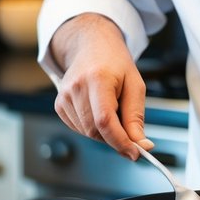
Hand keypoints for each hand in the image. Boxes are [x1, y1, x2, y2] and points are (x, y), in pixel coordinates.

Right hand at [51, 13, 152, 159]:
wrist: (92, 46)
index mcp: (97, 79)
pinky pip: (79, 128)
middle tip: (127, 124)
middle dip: (115, 136)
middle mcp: (76, 87)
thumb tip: (140, 145)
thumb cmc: (116, 63)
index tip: (135, 153)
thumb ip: (136, 117)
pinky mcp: (59, 104)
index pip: (105, 121)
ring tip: (111, 106)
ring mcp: (64, 96)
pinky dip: (92, 127)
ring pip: (87, 133)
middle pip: (95, 131)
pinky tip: (97, 108)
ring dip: (104, 131)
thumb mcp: (135, 85)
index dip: (120, 141)